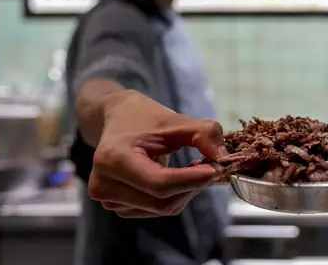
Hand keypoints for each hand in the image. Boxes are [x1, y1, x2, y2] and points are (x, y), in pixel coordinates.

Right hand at [88, 90, 223, 217]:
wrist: (117, 119)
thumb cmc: (144, 118)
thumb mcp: (175, 120)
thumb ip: (203, 134)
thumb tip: (223, 157)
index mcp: (113, 159)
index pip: (160, 183)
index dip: (192, 179)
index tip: (217, 169)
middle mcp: (104, 185)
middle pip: (163, 200)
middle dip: (194, 185)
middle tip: (213, 167)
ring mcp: (108, 199)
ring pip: (163, 208)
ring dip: (187, 191)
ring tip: (194, 167)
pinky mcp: (119, 207)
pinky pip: (158, 209)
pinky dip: (176, 195)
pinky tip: (179, 177)